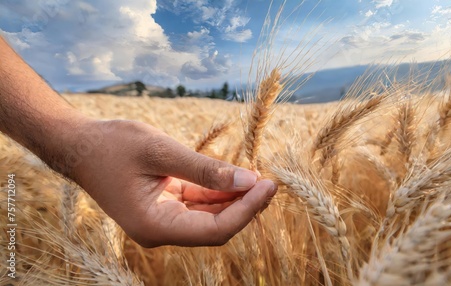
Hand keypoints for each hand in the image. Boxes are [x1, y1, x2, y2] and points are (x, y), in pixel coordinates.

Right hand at [66, 119, 276, 246]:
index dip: (246, 211)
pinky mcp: (164, 207)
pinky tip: (236, 178)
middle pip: (216, 228)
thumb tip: (249, 180)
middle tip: (270, 181)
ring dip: (234, 200)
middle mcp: (160, 231)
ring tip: (258, 178)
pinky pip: (199, 205)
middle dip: (245, 206)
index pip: (215, 230)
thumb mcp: (161, 151)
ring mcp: (162, 221)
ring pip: (210, 217)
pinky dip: (218, 193)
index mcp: (155, 226)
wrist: (78, 145)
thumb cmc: (112, 145)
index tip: (268, 185)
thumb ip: (206, 169)